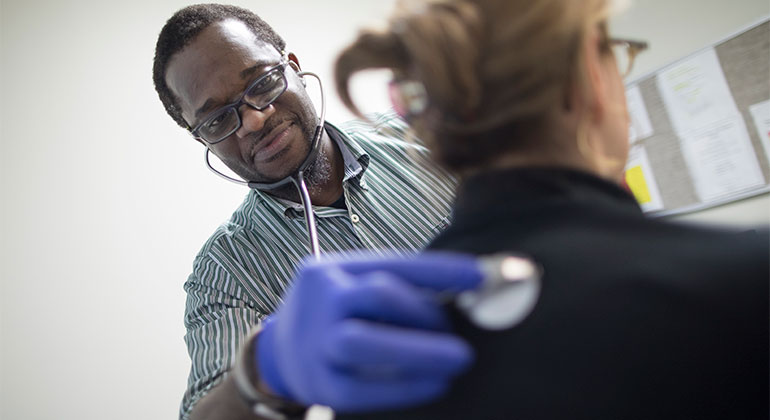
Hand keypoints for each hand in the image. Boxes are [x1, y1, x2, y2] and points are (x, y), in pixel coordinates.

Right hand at [256, 253, 482, 411]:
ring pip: (363, 342)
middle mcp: (321, 299)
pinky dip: (405, 388)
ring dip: (419, 350)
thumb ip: (398, 288)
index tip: (481, 276)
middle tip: (461, 333)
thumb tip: (465, 293)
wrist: (279, 354)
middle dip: (427, 313)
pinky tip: (435, 384)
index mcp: (335, 268)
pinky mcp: (319, 383)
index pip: (393, 262)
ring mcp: (314, 342)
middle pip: (377, 295)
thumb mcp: (353, 287)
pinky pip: (361, 388)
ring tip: (458, 358)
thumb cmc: (334, 316)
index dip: (440, 269)